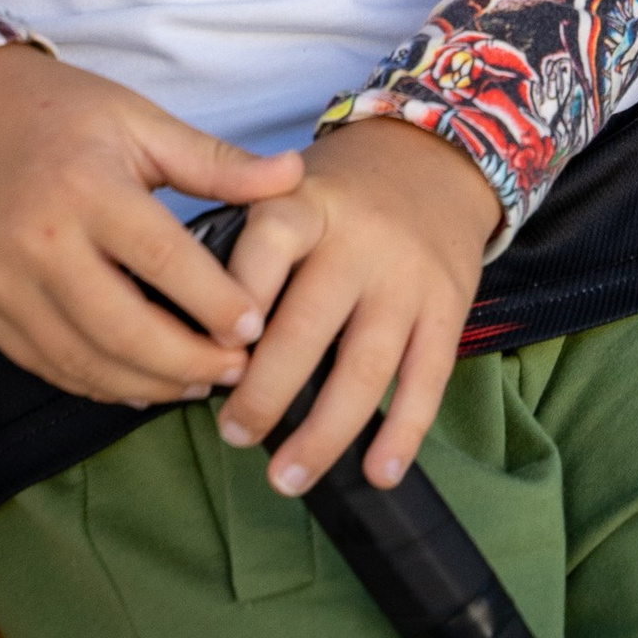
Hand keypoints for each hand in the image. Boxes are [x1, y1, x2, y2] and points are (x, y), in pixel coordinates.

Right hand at [0, 42, 303, 405]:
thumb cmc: (61, 112)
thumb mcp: (140, 120)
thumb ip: (215, 161)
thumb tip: (292, 176)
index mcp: (88, 187)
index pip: (164, 261)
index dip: (216, 303)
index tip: (257, 329)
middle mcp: (39, 242)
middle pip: (123, 328)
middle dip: (187, 361)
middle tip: (237, 373)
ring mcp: (3, 283)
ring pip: (83, 359)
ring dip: (146, 384)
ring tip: (196, 384)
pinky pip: (46, 364)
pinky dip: (96, 383)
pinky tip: (137, 383)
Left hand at [215, 114, 498, 498]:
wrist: (434, 159)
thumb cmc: (337, 197)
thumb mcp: (286, 190)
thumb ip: (244, 248)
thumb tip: (188, 335)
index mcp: (306, 204)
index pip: (266, 246)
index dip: (236, 301)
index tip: (207, 355)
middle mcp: (360, 239)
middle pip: (308, 325)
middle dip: (265, 393)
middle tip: (232, 435)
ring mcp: (408, 277)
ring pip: (365, 366)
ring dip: (324, 433)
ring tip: (285, 478)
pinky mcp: (449, 306)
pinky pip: (427, 379)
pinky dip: (402, 433)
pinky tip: (377, 474)